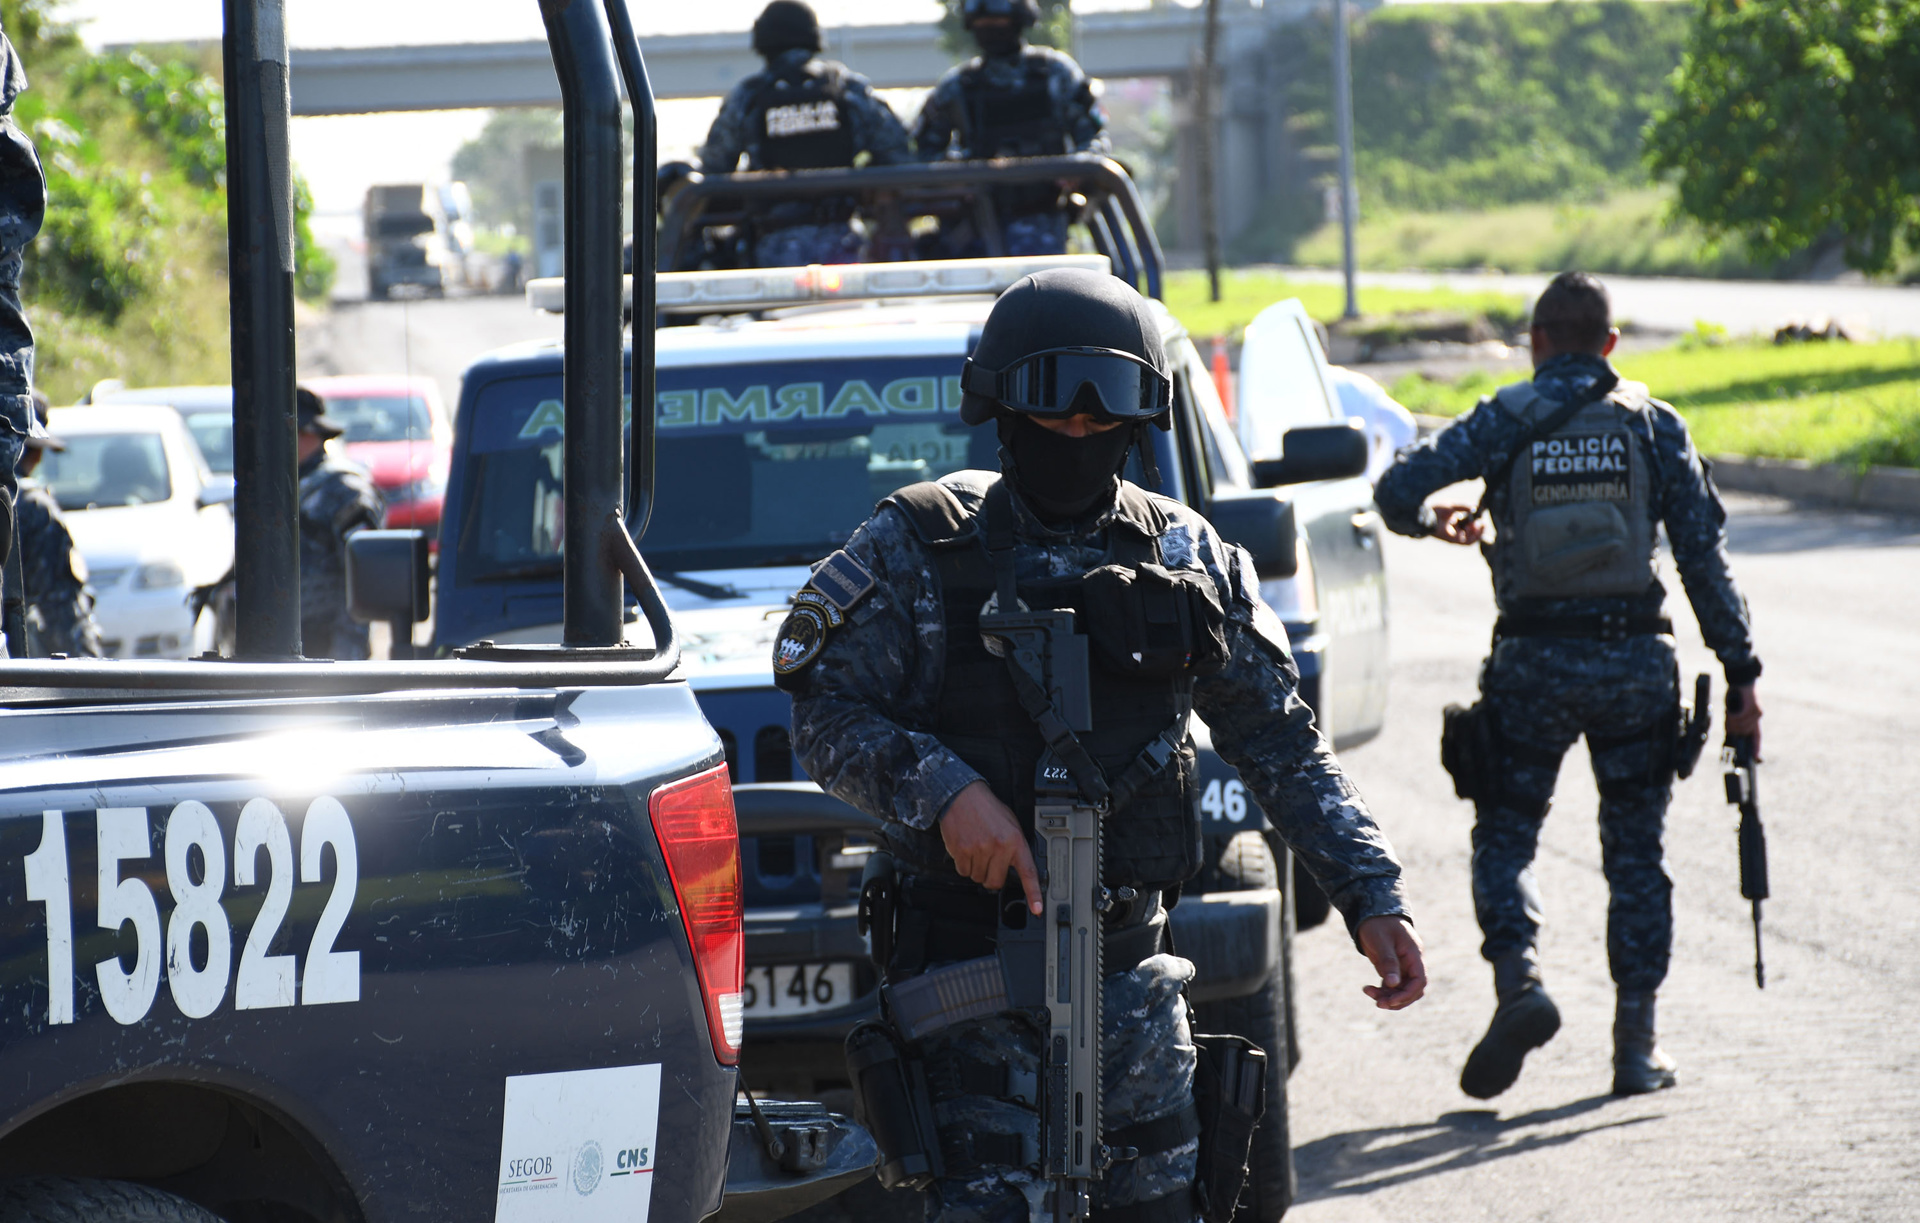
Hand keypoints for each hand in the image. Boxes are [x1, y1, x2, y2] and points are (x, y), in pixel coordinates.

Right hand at [939, 781, 1042, 915]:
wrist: (962, 795)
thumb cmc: (986, 808)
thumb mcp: (1010, 823)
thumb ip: (1014, 846)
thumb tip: (1015, 867)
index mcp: (1015, 840)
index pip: (1028, 872)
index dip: (1033, 894)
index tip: (1037, 909)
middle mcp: (998, 846)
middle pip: (995, 882)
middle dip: (991, 877)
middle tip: (989, 862)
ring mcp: (979, 850)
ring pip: (978, 878)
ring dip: (976, 869)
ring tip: (977, 848)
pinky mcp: (961, 851)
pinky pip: (963, 872)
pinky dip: (963, 864)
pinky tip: (966, 848)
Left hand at [1358, 915, 1425, 1009]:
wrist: (1371, 912)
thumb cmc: (1377, 923)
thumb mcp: (1381, 941)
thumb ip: (1388, 961)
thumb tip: (1393, 984)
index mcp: (1413, 954)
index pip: (1419, 981)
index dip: (1407, 994)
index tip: (1390, 1001)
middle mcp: (1411, 962)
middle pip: (1412, 989)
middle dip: (1397, 999)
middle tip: (1378, 1003)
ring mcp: (1402, 966)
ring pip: (1401, 990)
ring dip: (1388, 997)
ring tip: (1368, 992)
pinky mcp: (1391, 968)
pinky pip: (1391, 986)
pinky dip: (1382, 991)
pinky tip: (1367, 989)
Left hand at [1429, 505, 1484, 545]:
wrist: (1428, 516)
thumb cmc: (1437, 509)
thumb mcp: (1453, 505)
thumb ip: (1464, 506)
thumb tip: (1475, 507)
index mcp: (1454, 522)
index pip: (1468, 526)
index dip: (1476, 524)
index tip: (1481, 519)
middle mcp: (1455, 530)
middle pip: (1471, 534)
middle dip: (1479, 529)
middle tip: (1482, 523)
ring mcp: (1454, 536)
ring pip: (1471, 539)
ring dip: (1478, 533)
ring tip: (1479, 525)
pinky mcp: (1453, 540)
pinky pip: (1467, 542)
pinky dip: (1473, 536)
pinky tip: (1472, 528)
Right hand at [1727, 683, 1762, 760]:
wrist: (1742, 680)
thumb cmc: (1737, 694)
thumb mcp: (1735, 710)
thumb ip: (1735, 721)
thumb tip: (1731, 732)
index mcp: (1755, 718)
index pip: (1756, 736)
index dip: (1755, 747)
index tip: (1755, 757)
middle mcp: (1758, 716)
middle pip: (1745, 732)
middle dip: (1733, 730)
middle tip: (1727, 722)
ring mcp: (1756, 712)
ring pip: (1741, 725)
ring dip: (1731, 722)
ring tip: (1728, 713)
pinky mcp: (1752, 707)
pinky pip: (1739, 718)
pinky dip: (1732, 716)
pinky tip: (1729, 711)